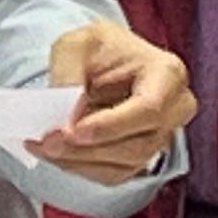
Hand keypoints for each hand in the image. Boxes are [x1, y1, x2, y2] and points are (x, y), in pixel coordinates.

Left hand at [26, 22, 197, 186]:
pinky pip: (112, 174)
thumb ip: (69, 74)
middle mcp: (174, 109)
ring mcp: (161, 137)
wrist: (101, 61)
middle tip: (48, 141)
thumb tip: (66, 114)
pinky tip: (55, 152)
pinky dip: (80, 167)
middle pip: (137, 145)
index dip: (111, 125)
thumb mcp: (76, 44)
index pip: (148, 109)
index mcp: (167, 73)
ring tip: (43, 145)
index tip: (73, 130)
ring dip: (78, 160)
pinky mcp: (142, 157)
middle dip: (87, 148)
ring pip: (123, 164)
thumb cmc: (97, 48)